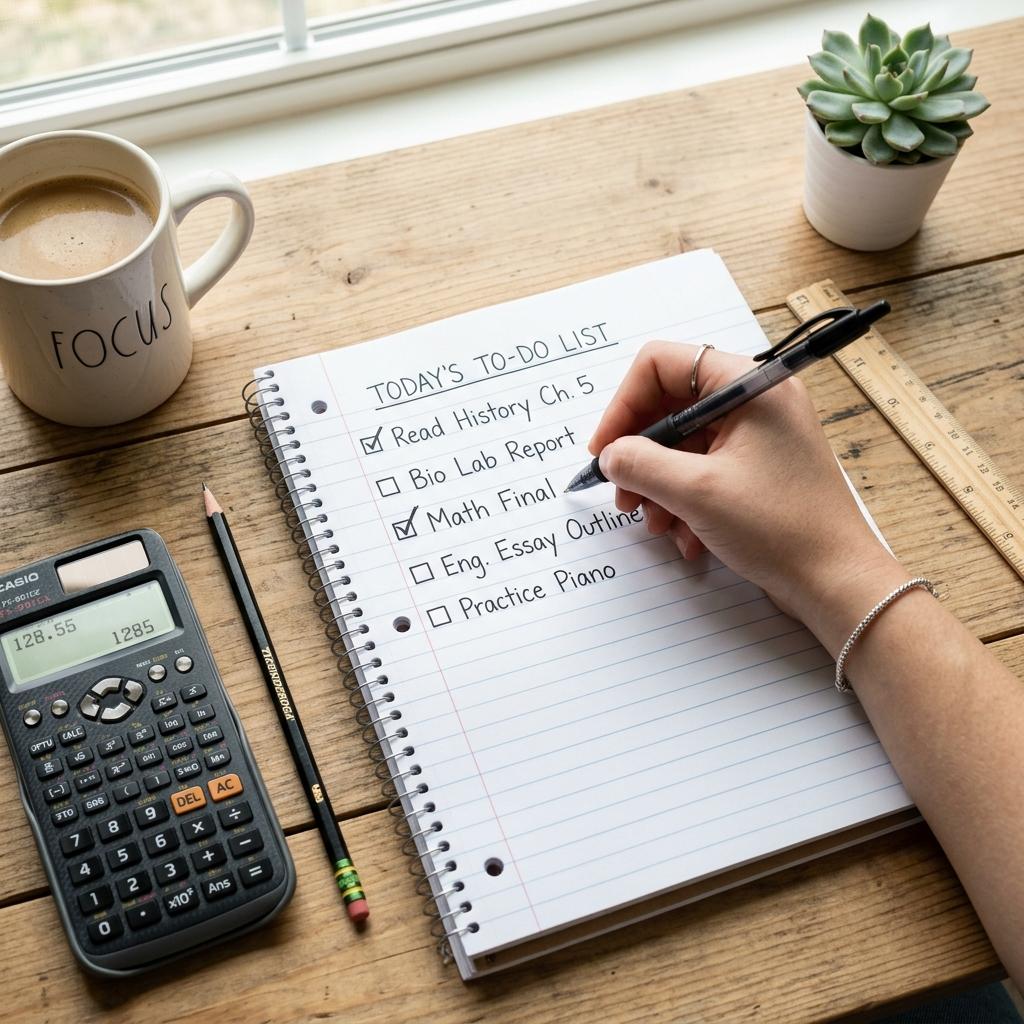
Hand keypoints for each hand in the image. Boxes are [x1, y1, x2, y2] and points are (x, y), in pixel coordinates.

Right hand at [590, 341, 908, 652]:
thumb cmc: (782, 528)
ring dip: (659, 486)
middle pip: (669, 407)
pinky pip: (702, 471)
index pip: (663, 365)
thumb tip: (609, 456)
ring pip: (682, 445)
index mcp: (750, 385)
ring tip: (656, 524)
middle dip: (640, 455)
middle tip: (623, 495)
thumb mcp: (696, 492)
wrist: (836, 582)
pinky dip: (684, 502)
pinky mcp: (757, 470)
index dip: (624, 405)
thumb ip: (640, 464)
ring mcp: (758, 436)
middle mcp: (756, 401)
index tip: (605, 450)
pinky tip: (686, 537)